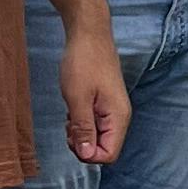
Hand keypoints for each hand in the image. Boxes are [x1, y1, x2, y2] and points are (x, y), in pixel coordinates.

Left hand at [59, 13, 131, 166]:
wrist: (89, 33)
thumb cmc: (83, 61)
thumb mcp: (78, 97)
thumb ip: (83, 128)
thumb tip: (87, 155)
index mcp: (118, 117)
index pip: (108, 154)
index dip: (88, 153)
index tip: (72, 136)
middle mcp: (119, 116)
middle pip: (104, 148)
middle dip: (83, 144)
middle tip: (68, 125)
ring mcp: (112, 109)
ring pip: (97, 137)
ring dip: (80, 133)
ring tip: (70, 115)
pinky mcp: (105, 103)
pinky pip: (94, 124)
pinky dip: (81, 122)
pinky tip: (73, 108)